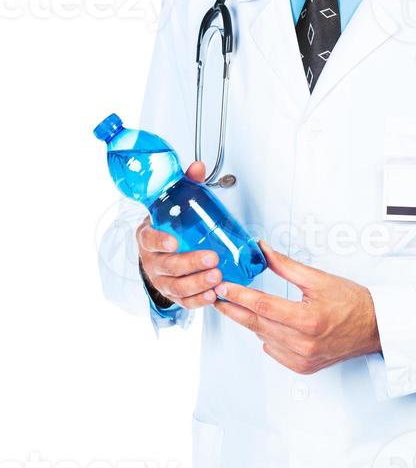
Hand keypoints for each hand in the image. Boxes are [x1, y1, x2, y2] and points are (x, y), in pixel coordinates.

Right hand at [135, 160, 221, 309]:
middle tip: (211, 259)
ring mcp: (162, 279)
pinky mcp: (174, 294)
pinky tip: (213, 295)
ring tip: (216, 277)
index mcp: (147, 236)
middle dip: (190, 264)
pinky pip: (184, 301)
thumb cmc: (167, 225)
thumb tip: (197, 166)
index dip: (159, 242)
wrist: (159, 248)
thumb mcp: (172, 203)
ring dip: (197, 284)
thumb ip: (185, 184)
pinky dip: (199, 300)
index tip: (172, 241)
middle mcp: (152, 260)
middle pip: (167, 266)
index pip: (149, 239)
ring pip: (176, 287)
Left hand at [214, 241, 381, 373]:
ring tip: (243, 305)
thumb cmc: (352, 302)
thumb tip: (264, 251)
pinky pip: (273, 351)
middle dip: (234, 308)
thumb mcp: (318, 278)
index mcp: (307, 319)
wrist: (373, 327)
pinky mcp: (302, 367)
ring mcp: (302, 358)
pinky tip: (272, 323)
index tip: (223, 287)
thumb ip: (286, 266)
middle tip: (218, 296)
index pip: (262, 305)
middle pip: (257, 323)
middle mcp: (303, 343)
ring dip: (252, 321)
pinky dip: (268, 336)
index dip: (238, 295)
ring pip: (262, 337)